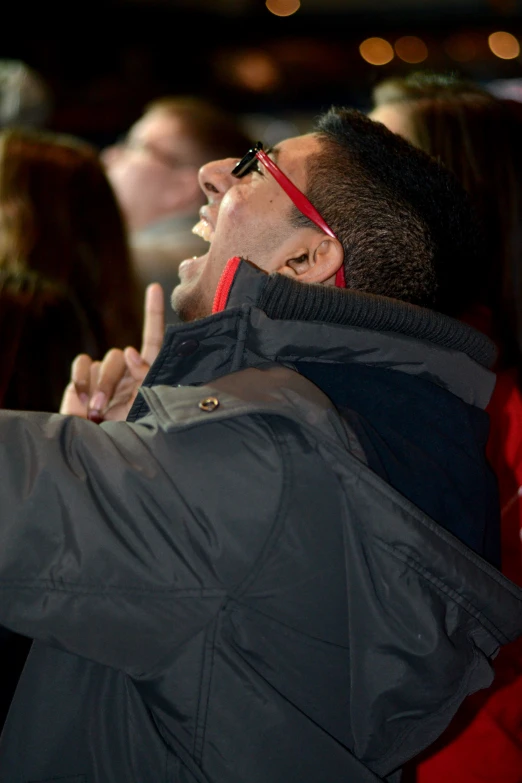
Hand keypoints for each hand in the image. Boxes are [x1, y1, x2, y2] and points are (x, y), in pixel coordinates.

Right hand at [60, 283, 164, 421]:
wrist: (100, 448)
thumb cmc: (131, 430)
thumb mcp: (146, 403)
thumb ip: (145, 375)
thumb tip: (129, 350)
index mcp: (149, 374)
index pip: (154, 339)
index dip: (153, 313)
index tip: (155, 287)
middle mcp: (129, 371)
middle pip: (121, 357)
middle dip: (112, 382)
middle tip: (104, 408)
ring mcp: (107, 374)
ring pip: (104, 361)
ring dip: (99, 386)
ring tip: (96, 410)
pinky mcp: (85, 377)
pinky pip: (84, 364)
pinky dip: (82, 380)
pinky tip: (82, 400)